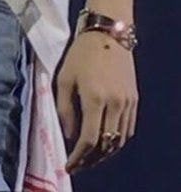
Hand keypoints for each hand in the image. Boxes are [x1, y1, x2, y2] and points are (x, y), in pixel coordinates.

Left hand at [55, 30, 138, 173]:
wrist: (108, 33)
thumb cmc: (81, 53)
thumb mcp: (64, 77)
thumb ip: (64, 108)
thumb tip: (69, 134)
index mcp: (95, 98)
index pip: (89, 139)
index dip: (78, 156)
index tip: (69, 165)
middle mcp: (114, 103)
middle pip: (106, 145)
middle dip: (91, 159)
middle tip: (79, 164)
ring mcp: (127, 102)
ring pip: (119, 140)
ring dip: (105, 152)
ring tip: (90, 156)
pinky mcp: (134, 99)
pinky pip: (128, 129)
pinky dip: (117, 140)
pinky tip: (106, 141)